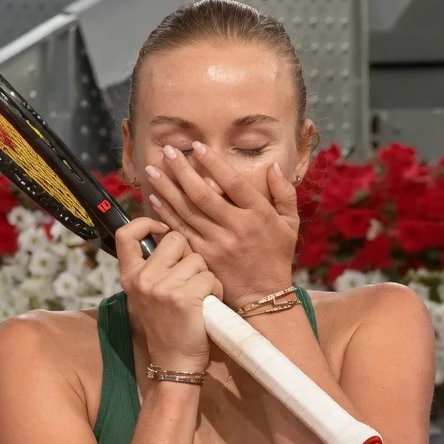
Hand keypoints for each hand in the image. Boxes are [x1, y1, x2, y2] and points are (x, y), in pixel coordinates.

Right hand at [115, 217, 222, 373]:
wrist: (175, 362)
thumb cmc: (167, 327)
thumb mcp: (148, 295)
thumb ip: (153, 268)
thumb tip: (167, 235)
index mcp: (131, 276)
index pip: (126, 234)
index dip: (145, 222)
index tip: (162, 227)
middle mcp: (143, 279)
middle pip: (175, 240)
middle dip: (189, 255)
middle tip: (189, 280)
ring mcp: (163, 287)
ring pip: (197, 259)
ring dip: (205, 277)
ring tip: (198, 298)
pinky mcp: (185, 296)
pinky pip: (209, 277)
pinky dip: (214, 291)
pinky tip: (207, 306)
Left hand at [143, 143, 298, 309]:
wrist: (263, 296)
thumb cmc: (276, 257)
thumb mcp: (290, 224)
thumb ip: (284, 193)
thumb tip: (273, 166)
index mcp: (258, 215)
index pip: (233, 183)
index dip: (214, 164)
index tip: (197, 147)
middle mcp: (236, 228)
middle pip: (204, 195)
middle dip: (183, 171)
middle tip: (167, 151)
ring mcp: (217, 244)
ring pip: (187, 211)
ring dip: (168, 189)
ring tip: (153, 170)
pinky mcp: (203, 257)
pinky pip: (181, 232)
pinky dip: (166, 214)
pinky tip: (154, 199)